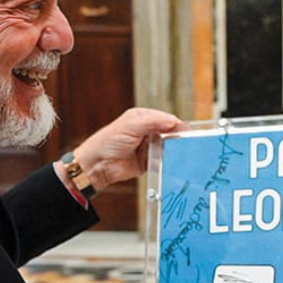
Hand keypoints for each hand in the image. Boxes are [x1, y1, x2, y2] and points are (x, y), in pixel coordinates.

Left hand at [65, 108, 184, 189]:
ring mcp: (148, 147)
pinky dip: (166, 161)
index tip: (184, 130)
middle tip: (184, 142)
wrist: (98, 164)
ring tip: (178, 152)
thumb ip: (153, 121)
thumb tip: (173, 121)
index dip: (175, 124)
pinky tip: (170, 161)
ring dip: (172, 149)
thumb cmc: (108, 141)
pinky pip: (162, 160)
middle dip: (176, 137)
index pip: (165, 118)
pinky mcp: (148, 162)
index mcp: (143, 118)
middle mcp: (147, 131)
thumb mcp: (132, 125)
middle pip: (169, 133)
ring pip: (168, 147)